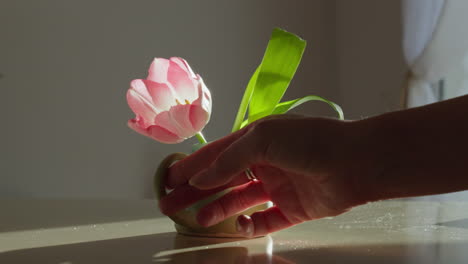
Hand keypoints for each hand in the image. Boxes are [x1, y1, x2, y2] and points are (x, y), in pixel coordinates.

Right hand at [159, 115, 370, 236]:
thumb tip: (202, 177)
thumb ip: (229, 159)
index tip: (167, 179)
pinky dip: (248, 225)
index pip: (215, 155)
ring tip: (196, 219)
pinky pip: (264, 220)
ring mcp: (277, 186)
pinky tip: (236, 226)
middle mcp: (264, 163)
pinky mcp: (291, 209)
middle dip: (195, 191)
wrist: (355, 162)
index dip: (190, 167)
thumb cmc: (310, 141)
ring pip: (239, 201)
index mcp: (255, 141)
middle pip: (222, 180)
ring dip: (217, 209)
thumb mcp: (263, 139)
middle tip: (170, 204)